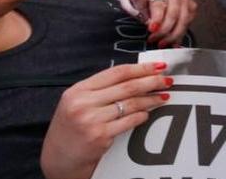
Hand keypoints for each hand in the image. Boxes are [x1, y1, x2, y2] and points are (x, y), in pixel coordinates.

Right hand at [40, 62, 171, 178]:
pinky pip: (129, 121)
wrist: (58, 158)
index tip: (158, 66)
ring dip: (151, 99)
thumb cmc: (72, 128)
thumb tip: (136, 76)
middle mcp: (83, 103)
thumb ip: (100, 89)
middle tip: (167, 80)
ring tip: (164, 96)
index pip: (117, 73)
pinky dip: (142, 115)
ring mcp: (91, 120)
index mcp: (78, 90)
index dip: (141, 68)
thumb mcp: (78, 102)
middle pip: (127, 86)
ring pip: (131, 103)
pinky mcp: (100, 136)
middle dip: (152, 82)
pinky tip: (148, 113)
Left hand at [140, 0, 197, 46]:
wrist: (162, 1)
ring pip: (183, 22)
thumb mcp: (140, 5)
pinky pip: (188, 25)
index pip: (159, 7)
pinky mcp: (192, 8)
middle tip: (154, 39)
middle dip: (163, 31)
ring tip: (162, 43)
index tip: (152, 29)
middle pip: (172, 15)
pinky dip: (180, 36)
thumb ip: (138, 11)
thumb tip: (142, 20)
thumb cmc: (150, 5)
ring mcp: (185, 1)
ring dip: (172, 36)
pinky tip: (173, 42)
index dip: (156, 19)